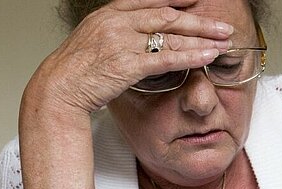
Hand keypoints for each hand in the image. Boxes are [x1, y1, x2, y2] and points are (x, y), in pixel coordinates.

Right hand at [25, 0, 231, 115]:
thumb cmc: (76, 69)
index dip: (177, 0)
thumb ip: (119, 33)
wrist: (58, 88)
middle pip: (168, 16)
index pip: (151, 1)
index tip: (198, 2)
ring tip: (223, 42)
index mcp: (110, 13)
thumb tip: (141, 38)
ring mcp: (122, 41)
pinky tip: (206, 56)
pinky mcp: (127, 64)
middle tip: (223, 26)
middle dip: (199, 21)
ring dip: (201, 39)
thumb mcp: (95, 40)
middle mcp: (118, 22)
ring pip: (170, 36)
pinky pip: (166, 58)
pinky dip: (189, 56)